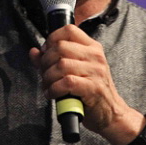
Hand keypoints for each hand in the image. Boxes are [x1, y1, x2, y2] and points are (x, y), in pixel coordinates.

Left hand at [28, 24, 143, 144]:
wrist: (110, 114)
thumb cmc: (90, 91)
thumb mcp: (74, 71)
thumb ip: (52, 60)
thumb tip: (34, 51)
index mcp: (92, 48)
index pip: (69, 30)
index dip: (52, 39)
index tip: (46, 52)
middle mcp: (95, 56)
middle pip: (60, 47)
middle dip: (45, 62)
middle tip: (45, 74)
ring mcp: (96, 71)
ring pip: (61, 65)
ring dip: (48, 77)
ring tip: (48, 86)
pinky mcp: (93, 88)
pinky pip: (66, 82)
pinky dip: (54, 89)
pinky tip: (53, 94)